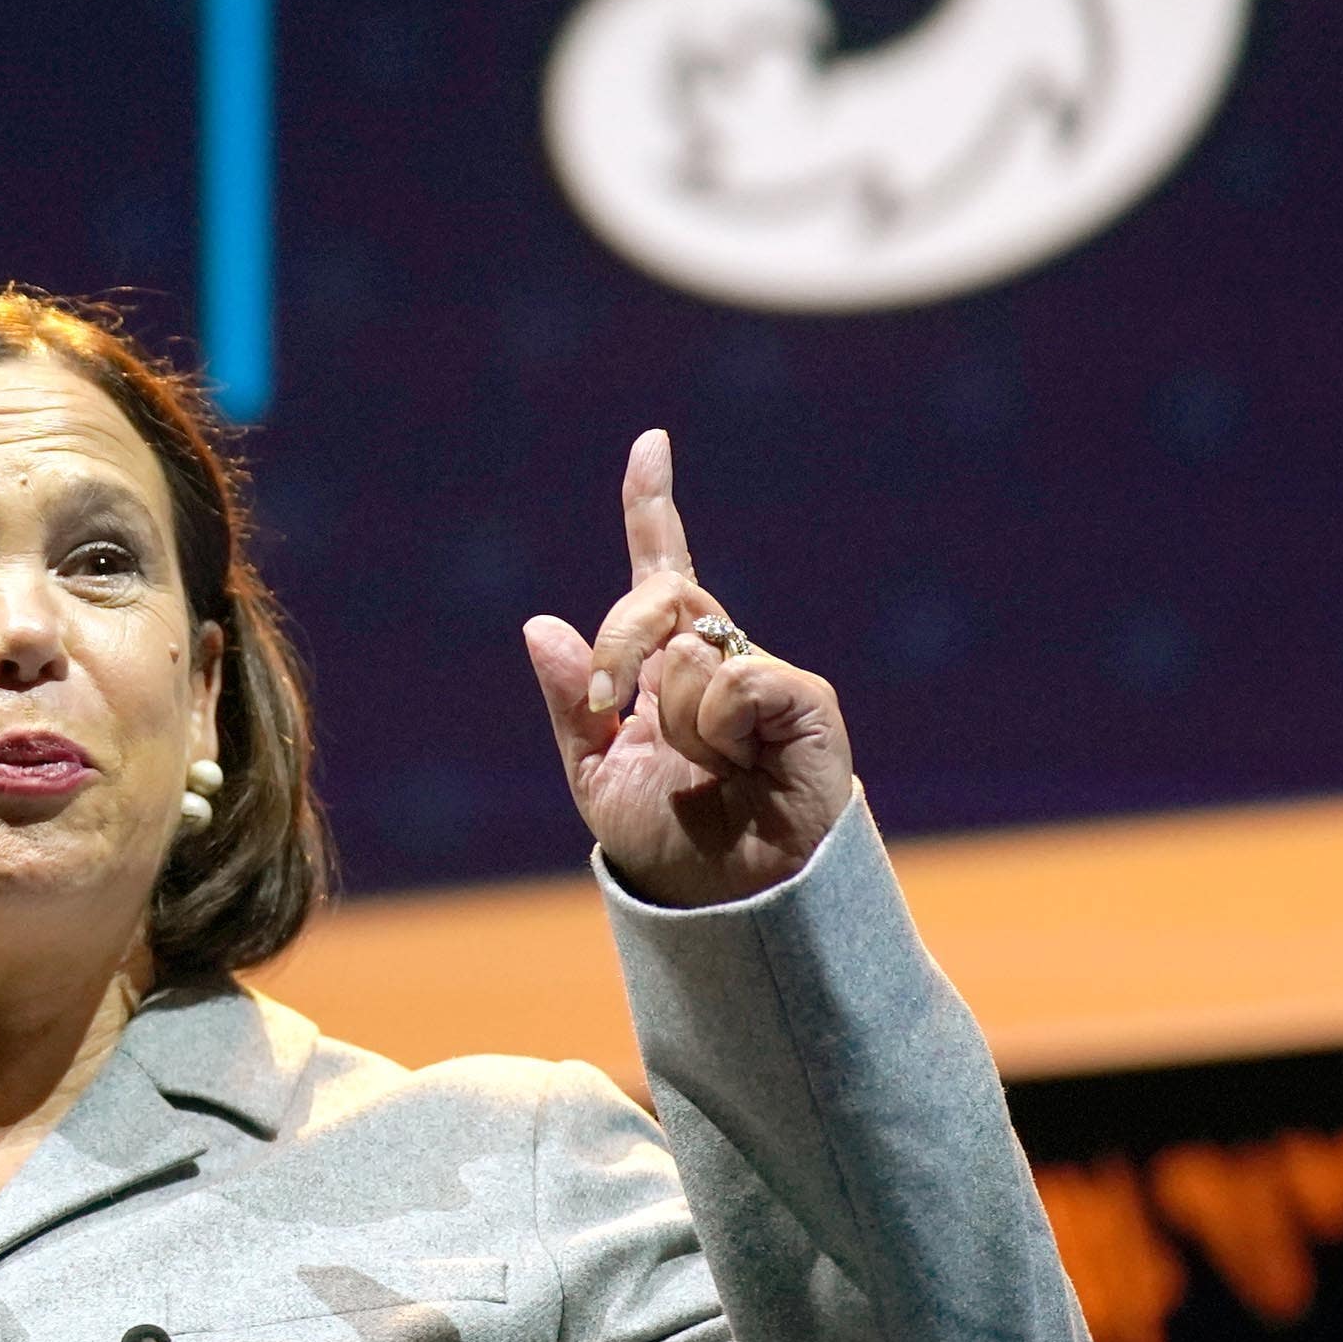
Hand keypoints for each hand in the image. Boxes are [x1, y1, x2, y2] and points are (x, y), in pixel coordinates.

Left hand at [521, 430, 854, 908]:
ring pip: (686, 649)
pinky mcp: (803, 696)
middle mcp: (718, 656)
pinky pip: (732, 678)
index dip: (653, 507)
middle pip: (655, 597)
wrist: (729, 897)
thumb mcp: (596, 772)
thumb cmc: (669, 841)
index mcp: (666, 666)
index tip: (650, 444)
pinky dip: (719, 727)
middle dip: (616, 648)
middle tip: (612, 709)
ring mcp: (762, 673)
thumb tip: (539, 625)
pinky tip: (743, 763)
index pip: (658, 572)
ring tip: (708, 769)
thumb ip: (572, 701)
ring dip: (674, 718)